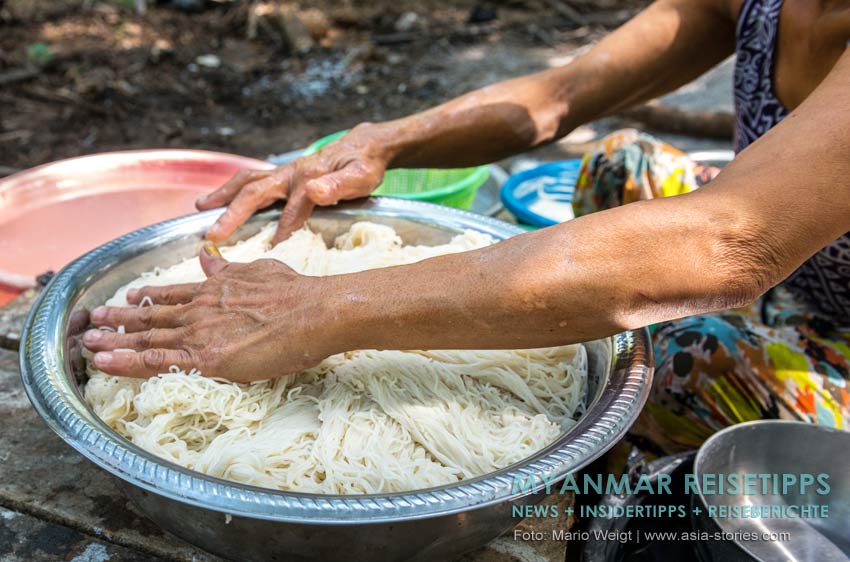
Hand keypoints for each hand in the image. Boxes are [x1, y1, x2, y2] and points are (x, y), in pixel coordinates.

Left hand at [82, 244, 338, 381]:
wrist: (312, 313)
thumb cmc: (296, 294)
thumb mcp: (259, 269)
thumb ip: (230, 267)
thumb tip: (207, 256)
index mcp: (215, 289)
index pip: (173, 295)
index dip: (147, 298)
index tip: (128, 298)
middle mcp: (200, 309)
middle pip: (151, 316)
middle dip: (119, 320)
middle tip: (94, 322)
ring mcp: (200, 333)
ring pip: (147, 339)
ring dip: (114, 341)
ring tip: (89, 343)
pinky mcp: (206, 359)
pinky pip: (157, 363)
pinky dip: (127, 363)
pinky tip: (106, 365)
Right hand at [198, 124, 390, 244]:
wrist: (367, 145)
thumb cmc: (366, 165)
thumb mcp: (361, 176)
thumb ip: (339, 185)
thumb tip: (315, 190)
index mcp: (308, 177)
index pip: (291, 210)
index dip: (282, 231)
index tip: (270, 253)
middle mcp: (290, 173)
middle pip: (255, 192)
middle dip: (232, 214)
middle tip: (211, 235)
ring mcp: (285, 172)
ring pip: (248, 181)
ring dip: (224, 194)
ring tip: (201, 207)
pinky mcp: (284, 174)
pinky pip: (253, 180)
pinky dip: (234, 189)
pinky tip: (224, 198)